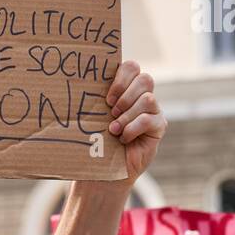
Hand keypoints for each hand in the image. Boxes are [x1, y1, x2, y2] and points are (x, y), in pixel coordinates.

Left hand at [105, 61, 165, 179]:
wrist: (106, 168)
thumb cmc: (96, 139)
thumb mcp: (94, 115)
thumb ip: (94, 97)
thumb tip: (75, 79)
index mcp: (126, 87)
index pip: (131, 67)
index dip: (121, 78)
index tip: (107, 98)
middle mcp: (142, 96)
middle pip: (145, 79)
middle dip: (126, 95)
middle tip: (111, 111)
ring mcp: (154, 110)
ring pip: (148, 99)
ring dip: (127, 115)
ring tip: (113, 129)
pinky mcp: (159, 126)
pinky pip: (149, 119)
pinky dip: (132, 129)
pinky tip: (123, 138)